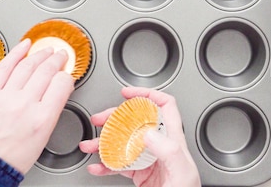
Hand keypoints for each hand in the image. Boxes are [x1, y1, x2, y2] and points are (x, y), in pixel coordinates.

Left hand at [0, 38, 74, 173]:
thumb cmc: (12, 157)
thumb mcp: (43, 136)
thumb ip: (51, 110)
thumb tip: (57, 90)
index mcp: (42, 118)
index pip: (62, 83)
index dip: (67, 76)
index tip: (66, 74)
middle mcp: (24, 105)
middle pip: (46, 70)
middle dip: (57, 59)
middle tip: (61, 55)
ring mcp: (5, 97)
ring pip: (27, 65)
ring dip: (40, 54)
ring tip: (46, 50)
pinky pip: (4, 67)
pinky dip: (16, 52)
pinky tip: (24, 45)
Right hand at [79, 87, 200, 186]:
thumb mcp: (181, 172)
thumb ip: (168, 150)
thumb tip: (147, 132)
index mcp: (173, 141)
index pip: (164, 106)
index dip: (146, 94)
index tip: (127, 94)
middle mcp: (160, 147)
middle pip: (135, 122)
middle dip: (114, 117)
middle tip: (99, 119)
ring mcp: (149, 160)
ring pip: (122, 143)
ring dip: (103, 142)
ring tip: (89, 145)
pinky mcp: (140, 175)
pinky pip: (119, 165)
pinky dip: (105, 165)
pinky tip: (97, 166)